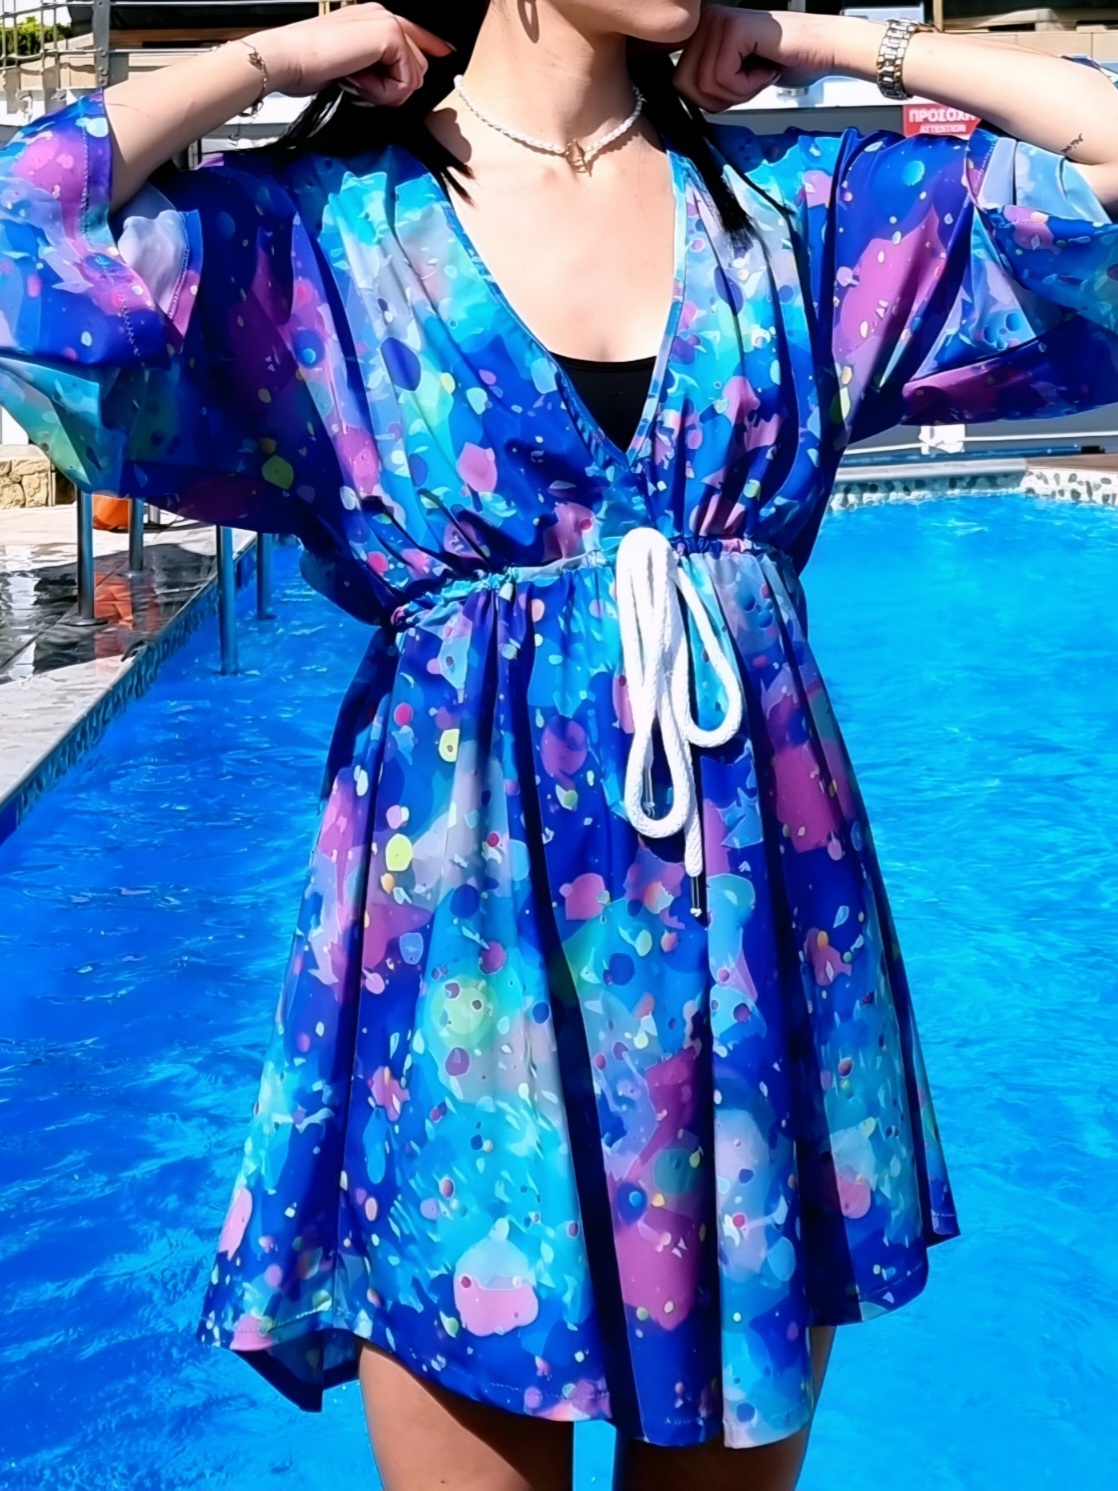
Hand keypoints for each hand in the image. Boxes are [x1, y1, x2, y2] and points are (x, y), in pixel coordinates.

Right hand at [246, 3, 452, 102]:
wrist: (288, 58)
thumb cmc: (308, 65)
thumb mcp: (352, 65)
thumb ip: (378, 66)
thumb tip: (399, 84)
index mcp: (373, 18)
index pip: (415, 33)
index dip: (432, 46)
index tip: (445, 53)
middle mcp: (383, 15)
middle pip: (419, 64)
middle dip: (396, 88)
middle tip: (362, 87)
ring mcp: (387, 23)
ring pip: (414, 75)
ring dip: (388, 92)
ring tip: (358, 84)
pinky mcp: (389, 37)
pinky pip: (405, 81)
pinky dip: (384, 93)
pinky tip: (360, 84)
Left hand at [674, 6, 845, 109]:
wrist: (822, 51)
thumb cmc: (783, 63)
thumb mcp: (732, 79)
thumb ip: (704, 84)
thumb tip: (683, 98)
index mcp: (702, 30)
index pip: (679, 81)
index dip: (709, 100)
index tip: (739, 87)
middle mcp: (706, 19)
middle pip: (685, 84)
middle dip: (720, 99)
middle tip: (749, 83)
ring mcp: (718, 20)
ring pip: (705, 84)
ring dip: (738, 92)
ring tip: (759, 74)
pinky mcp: (734, 28)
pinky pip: (723, 78)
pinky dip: (747, 86)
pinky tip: (765, 69)